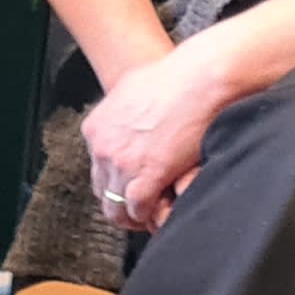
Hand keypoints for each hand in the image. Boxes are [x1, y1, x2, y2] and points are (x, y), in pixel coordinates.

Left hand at [82, 36, 244, 232]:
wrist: (200, 78)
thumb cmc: (176, 77)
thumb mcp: (131, 90)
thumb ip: (122, 113)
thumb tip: (130, 122)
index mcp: (95, 128)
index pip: (97, 169)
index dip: (116, 182)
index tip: (131, 187)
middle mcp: (101, 147)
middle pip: (102, 191)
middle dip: (121, 202)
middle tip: (142, 208)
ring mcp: (121, 163)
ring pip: (116, 207)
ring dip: (134, 216)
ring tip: (152, 216)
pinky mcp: (146, 175)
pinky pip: (138, 210)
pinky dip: (149, 216)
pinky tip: (161, 213)